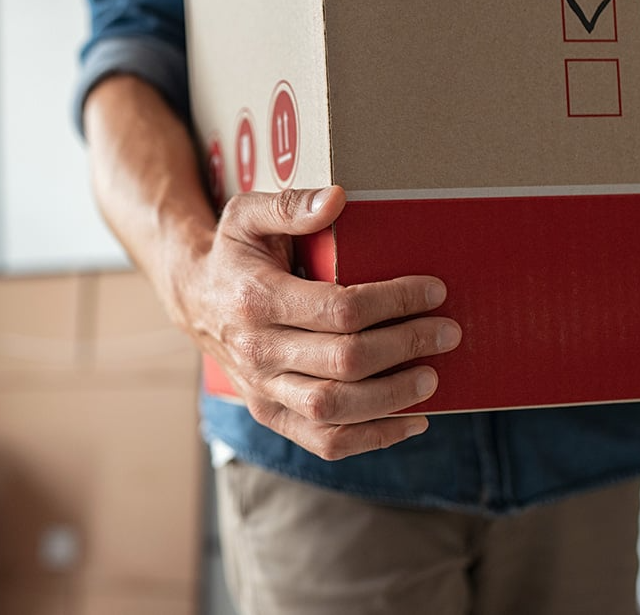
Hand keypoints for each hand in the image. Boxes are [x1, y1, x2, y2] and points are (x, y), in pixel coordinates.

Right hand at [174, 186, 460, 460]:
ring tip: (431, 376)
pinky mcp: (270, 413)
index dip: (395, 302)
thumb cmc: (233, 254)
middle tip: (446, 332)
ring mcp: (262, 388)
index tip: (433, 291)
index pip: (339, 309)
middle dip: (406, 346)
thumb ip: (289, 205)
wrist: (193, 299)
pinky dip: (373, 438)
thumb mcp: (247, 215)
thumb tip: (336, 199)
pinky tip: (411, 420)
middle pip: (345, 361)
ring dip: (394, 396)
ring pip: (335, 408)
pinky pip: (324, 441)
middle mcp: (256, 351)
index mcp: (256, 299)